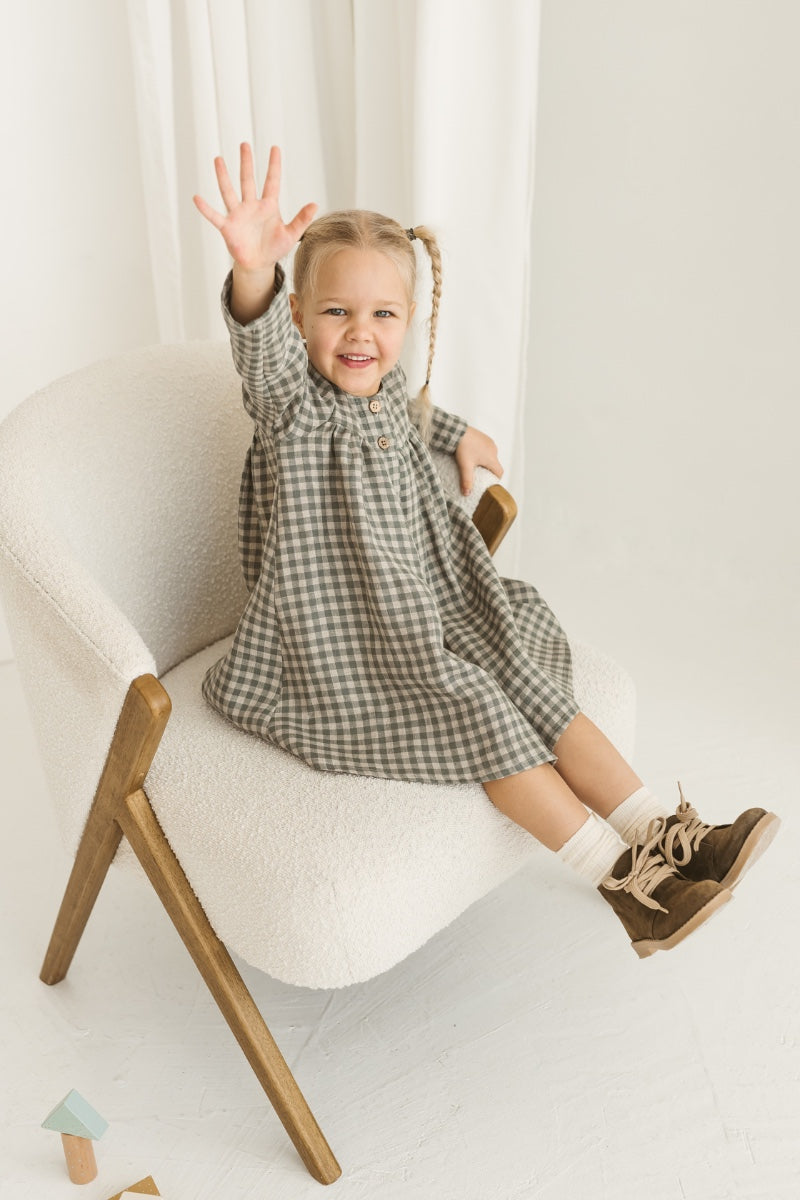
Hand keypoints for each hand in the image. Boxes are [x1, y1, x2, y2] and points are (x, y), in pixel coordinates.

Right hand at [193, 143, 316, 271]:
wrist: (259, 264)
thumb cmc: (274, 248)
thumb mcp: (291, 234)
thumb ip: (302, 219)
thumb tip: (315, 204)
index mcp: (268, 206)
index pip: (272, 181)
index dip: (274, 165)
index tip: (275, 148)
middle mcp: (251, 206)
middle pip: (248, 180)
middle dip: (246, 163)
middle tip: (244, 144)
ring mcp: (238, 215)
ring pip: (229, 191)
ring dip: (223, 176)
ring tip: (218, 159)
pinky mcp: (228, 227)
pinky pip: (214, 216)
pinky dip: (205, 209)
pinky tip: (197, 198)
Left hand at [454, 426, 503, 495]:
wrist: (457, 431)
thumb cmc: (463, 447)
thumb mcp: (465, 466)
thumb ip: (467, 481)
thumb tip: (467, 494)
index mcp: (492, 458)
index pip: (499, 473)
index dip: (495, 479)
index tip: (487, 482)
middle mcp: (493, 449)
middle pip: (494, 464)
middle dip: (488, 470)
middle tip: (477, 474)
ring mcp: (489, 442)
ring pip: (490, 456)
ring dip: (484, 461)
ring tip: (473, 463)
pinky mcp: (484, 437)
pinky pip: (486, 448)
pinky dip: (481, 452)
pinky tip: (471, 453)